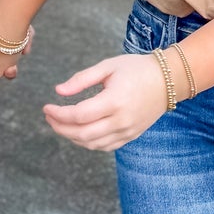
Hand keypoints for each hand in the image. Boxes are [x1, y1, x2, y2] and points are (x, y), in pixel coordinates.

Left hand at [43, 53, 167, 150]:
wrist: (167, 80)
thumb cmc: (136, 69)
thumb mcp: (107, 66)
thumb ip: (81, 79)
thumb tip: (58, 91)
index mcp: (114, 100)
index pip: (79, 115)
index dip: (58, 114)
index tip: (46, 107)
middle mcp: (121, 120)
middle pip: (82, 134)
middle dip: (60, 128)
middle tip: (49, 117)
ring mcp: (127, 131)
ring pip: (92, 144)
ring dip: (72, 137)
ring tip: (60, 124)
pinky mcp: (131, 136)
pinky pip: (105, 146)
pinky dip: (88, 142)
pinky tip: (78, 132)